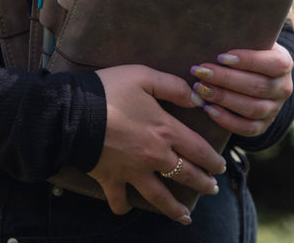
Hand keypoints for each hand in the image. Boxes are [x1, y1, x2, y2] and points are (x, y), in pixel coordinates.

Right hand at [89, 65, 225, 224]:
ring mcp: (132, 171)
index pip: (198, 150)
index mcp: (165, 130)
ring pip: (159, 196)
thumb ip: (173, 87)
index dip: (213, 160)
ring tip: (186, 217)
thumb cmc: (109, 91)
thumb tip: (196, 99)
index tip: (221, 167)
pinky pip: (119, 200)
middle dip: (203, 184)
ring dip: (174, 208)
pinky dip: (124, 206)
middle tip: (212, 190)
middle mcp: (154, 156)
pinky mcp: (110, 179)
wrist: (72, 113)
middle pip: (185, 175)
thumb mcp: (144, 76)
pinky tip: (129, 208)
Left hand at [190, 43, 293, 136]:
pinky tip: (208, 109)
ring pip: (253, 108)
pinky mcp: (264, 124)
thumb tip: (214, 35)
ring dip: (224, 99)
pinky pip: (248, 128)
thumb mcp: (248, 41)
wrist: (253, 74)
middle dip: (226, 79)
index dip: (248, 61)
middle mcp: (284, 87)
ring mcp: (275, 108)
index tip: (221, 56)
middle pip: (258, 87)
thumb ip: (239, 38)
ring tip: (200, 89)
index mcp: (284, 63)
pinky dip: (227, 120)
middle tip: (200, 72)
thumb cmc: (245, 52)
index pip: (273, 64)